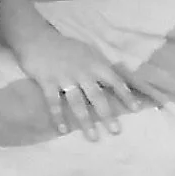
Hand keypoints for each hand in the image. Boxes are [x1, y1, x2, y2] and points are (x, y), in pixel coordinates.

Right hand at [11, 28, 155, 141]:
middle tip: (115, 131)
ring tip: (92, 137)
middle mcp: (82, 71)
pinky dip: (58, 117)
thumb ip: (100, 68)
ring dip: (85, 121)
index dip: (126, 94)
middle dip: (107, 114)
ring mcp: (64, 76)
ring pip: (77, 102)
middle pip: (97, 95)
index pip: (114, 80)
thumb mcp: (87, 53)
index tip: (137, 109)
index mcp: (94, 63)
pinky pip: (53, 102)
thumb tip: (118, 82)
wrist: (37, 38)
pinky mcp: (47, 81)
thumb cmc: (66, 48)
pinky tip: (62, 130)